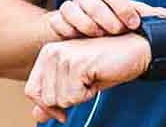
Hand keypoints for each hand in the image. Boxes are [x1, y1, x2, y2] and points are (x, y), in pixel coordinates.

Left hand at [25, 34, 150, 123]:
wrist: (134, 50)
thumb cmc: (108, 65)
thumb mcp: (78, 84)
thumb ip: (56, 97)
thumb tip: (36, 116)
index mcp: (48, 52)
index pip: (32, 90)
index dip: (50, 104)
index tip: (73, 95)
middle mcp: (51, 51)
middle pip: (45, 99)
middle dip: (69, 98)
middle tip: (88, 80)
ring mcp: (63, 55)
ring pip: (58, 100)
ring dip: (80, 96)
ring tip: (93, 76)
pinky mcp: (76, 63)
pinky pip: (72, 97)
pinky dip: (88, 94)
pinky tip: (97, 75)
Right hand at [49, 0, 165, 38]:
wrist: (86, 34)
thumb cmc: (115, 23)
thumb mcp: (133, 19)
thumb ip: (154, 18)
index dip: (121, 4)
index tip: (133, 23)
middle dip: (103, 14)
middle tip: (116, 31)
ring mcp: (69, 7)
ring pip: (71, 8)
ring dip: (85, 22)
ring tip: (99, 36)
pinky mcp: (57, 21)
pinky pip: (57, 22)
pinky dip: (67, 30)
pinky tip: (79, 41)